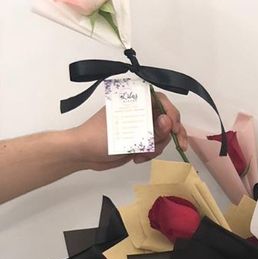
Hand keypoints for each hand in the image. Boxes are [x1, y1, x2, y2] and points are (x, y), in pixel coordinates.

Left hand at [71, 92, 188, 170]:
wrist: (83, 154)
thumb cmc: (98, 138)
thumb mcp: (126, 134)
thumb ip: (150, 129)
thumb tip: (169, 122)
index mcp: (134, 102)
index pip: (160, 101)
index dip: (171, 113)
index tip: (174, 129)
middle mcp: (139, 112)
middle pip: (166, 119)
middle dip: (167, 135)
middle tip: (172, 146)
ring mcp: (140, 126)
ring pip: (162, 135)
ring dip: (157, 147)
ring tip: (142, 154)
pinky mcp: (139, 140)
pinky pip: (155, 145)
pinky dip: (150, 153)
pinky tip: (137, 158)